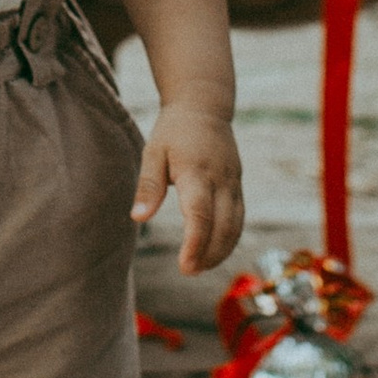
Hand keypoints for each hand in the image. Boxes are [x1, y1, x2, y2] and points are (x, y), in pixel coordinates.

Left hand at [129, 100, 245, 276]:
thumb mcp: (153, 151)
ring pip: (235, 226)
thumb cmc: (174, 131)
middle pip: (223, 226)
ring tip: (198, 267)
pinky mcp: (238, 186)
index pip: (200, 214)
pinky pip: (239, 219)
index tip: (185, 266)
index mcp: (197, 171)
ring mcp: (233, 183)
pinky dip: (229, 239)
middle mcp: (221, 179)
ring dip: (221, 251)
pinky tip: (213, 251)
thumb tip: (138, 218)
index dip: (195, 243)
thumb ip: (148, 185)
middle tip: (188, 271)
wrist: (204, 106)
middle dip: (208, 254)